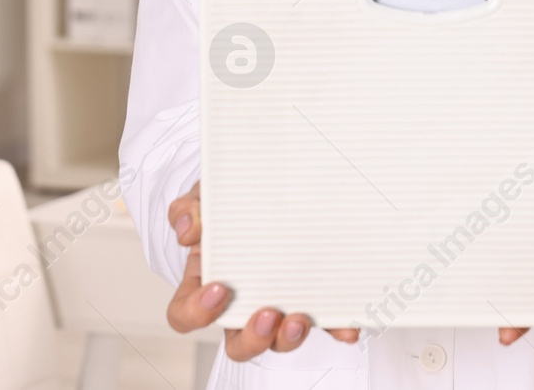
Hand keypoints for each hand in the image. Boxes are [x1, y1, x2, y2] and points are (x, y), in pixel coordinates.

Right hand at [164, 181, 360, 359]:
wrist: (262, 192)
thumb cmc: (228, 205)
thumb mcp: (206, 198)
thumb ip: (191, 208)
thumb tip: (188, 230)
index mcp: (206, 282)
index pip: (186, 314)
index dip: (197, 311)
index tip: (217, 289)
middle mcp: (240, 303)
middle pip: (238, 342)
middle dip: (253, 337)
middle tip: (267, 315)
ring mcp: (277, 303)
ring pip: (277, 340)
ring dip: (289, 338)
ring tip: (300, 319)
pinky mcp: (309, 299)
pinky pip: (321, 322)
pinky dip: (335, 328)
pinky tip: (347, 326)